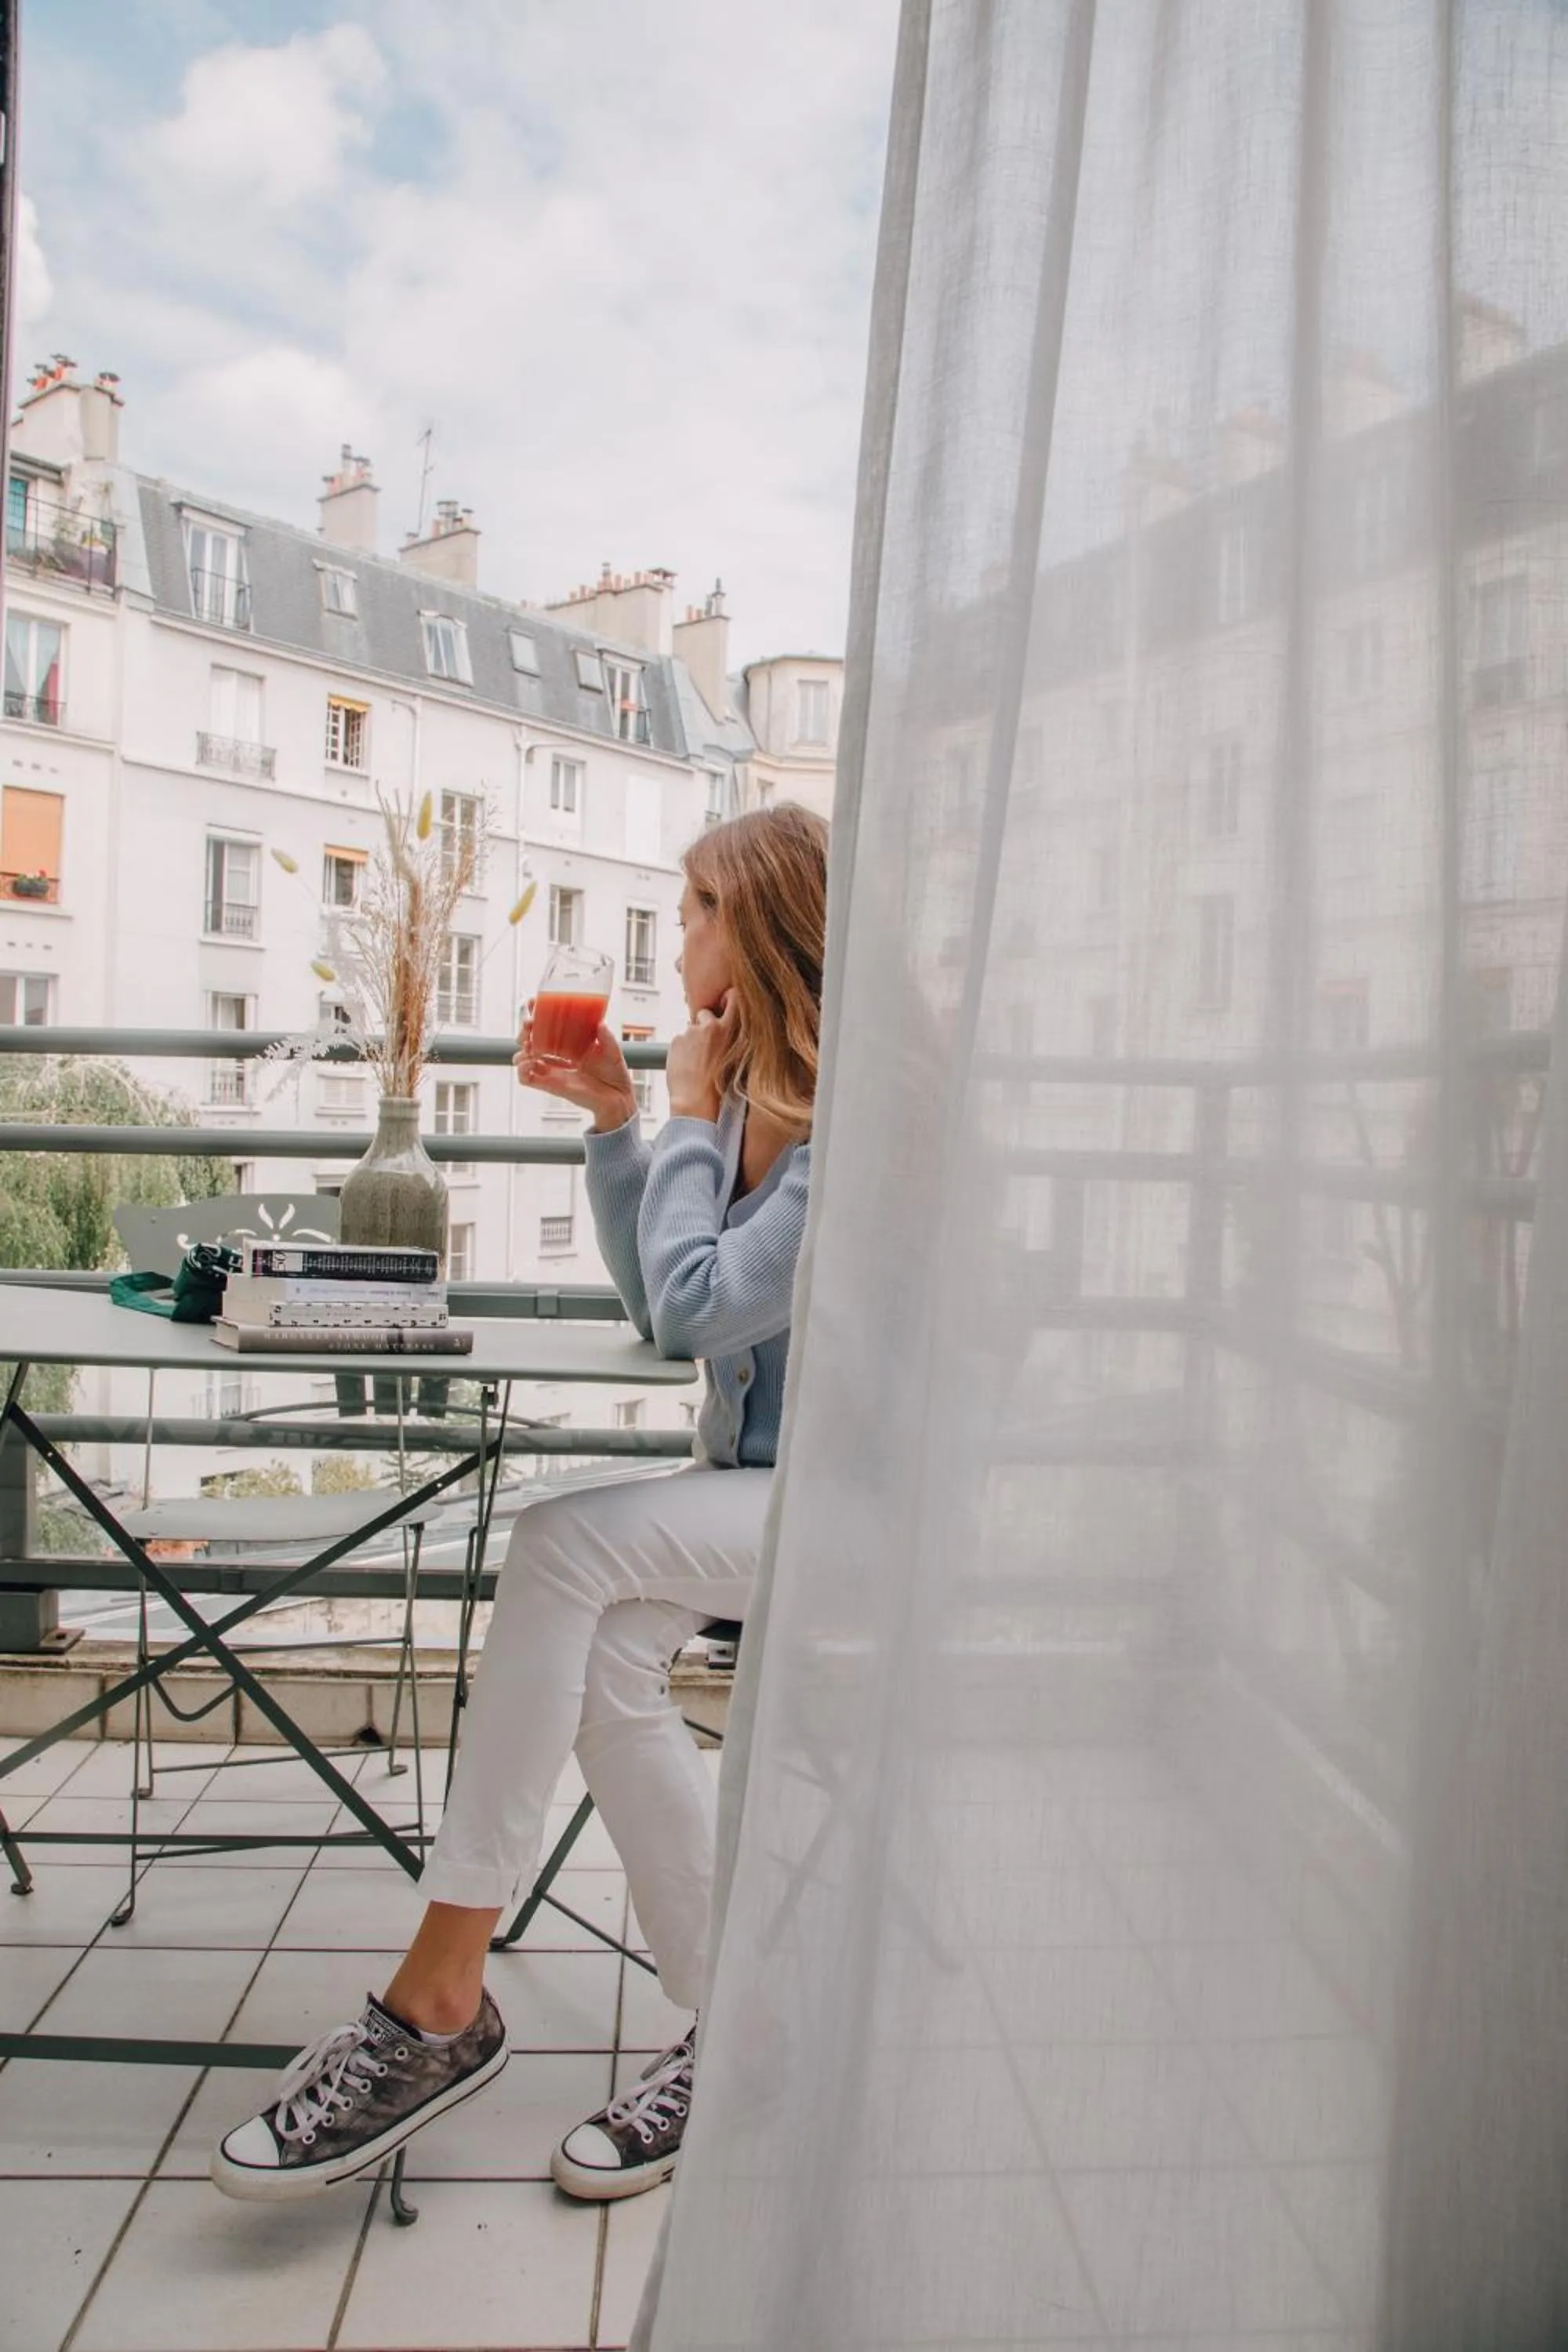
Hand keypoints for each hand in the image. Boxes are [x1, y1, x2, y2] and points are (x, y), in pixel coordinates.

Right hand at [514, 1002, 637, 1132]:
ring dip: (521, 1050)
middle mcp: (559, 1057)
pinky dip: (522, 1070)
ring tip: (527, 1045)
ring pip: (525, 1059)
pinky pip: (527, 1079)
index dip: (537, 1015)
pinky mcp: (551, 1086)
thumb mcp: (612, 1050)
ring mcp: (554, 1072)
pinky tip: (529, 1062)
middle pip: (532, 1041)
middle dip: (525, 1032)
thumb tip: (600, 1023)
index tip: (532, 1004)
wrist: (618, 1098)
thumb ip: (606, 1037)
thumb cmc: (615, 1074)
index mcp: (571, 1045)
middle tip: (528, 1026)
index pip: (548, 1027)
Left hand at [665, 990, 740, 1122]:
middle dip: (704, 1024)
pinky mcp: (676, 1039)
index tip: (725, 1003)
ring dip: (691, 1040)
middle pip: (705, 1013)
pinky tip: (686, 1065)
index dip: (728, 998)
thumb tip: (725, 1026)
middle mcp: (711, 1026)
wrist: (696, 1101)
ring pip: (690, 1029)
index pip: (733, 998)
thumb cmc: (719, 1086)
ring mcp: (691, 1031)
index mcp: (731, 1030)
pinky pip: (679, 1040)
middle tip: (705, 1046)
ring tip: (695, 1062)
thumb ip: (732, 1038)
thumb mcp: (736, 1058)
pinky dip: (681, 1049)